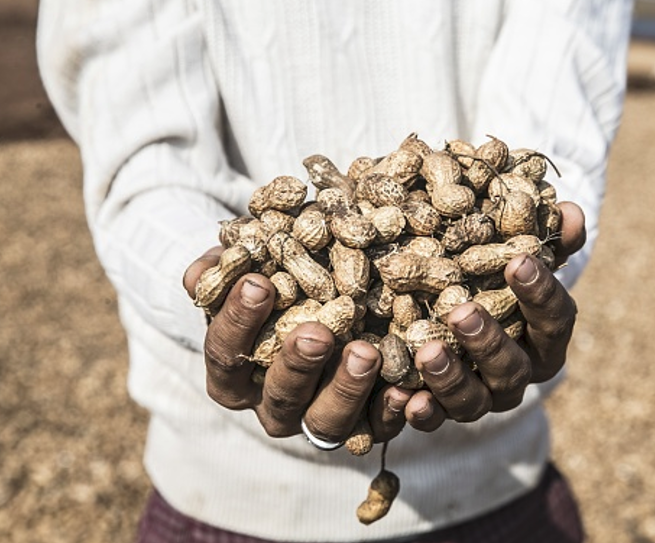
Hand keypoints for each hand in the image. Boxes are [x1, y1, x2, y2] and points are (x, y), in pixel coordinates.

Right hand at [183, 250, 407, 445]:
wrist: (313, 304)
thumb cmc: (271, 279)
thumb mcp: (245, 266)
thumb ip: (225, 265)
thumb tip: (210, 263)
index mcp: (232, 371)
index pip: (226, 351)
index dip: (239, 321)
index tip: (260, 283)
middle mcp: (271, 405)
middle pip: (280, 397)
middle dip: (297, 365)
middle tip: (317, 333)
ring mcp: (316, 420)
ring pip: (327, 422)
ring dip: (346, 389)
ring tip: (366, 352)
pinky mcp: (362, 426)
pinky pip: (375, 430)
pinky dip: (390, 413)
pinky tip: (405, 389)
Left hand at [396, 201, 583, 431]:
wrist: (454, 311)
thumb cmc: (496, 275)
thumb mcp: (517, 252)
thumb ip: (545, 237)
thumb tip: (571, 212)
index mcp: (545, 337)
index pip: (555, 319)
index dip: (541, 292)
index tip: (519, 261)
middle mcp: (518, 374)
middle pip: (513, 368)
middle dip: (489, 341)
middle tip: (462, 312)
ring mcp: (481, 398)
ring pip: (473, 401)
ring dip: (450, 378)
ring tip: (427, 351)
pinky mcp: (442, 411)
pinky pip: (434, 419)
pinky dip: (421, 412)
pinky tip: (404, 397)